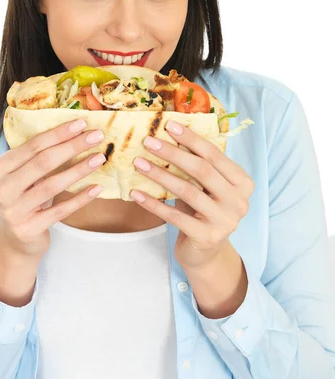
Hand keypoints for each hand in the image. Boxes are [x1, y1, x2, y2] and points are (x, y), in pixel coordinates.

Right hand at [0, 118, 105, 258]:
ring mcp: (13, 211)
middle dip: (73, 146)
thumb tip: (78, 130)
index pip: (34, 145)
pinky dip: (79, 199)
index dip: (59, 133)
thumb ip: (40, 156)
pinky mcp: (28, 229)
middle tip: (97, 136)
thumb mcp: (27, 175)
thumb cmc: (27, 197)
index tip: (83, 123)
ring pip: (51, 185)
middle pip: (43, 162)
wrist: (16, 239)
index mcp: (0, 168)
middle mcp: (2, 189)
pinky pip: (59, 211)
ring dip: (79, 170)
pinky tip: (96, 188)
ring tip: (100, 158)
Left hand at [130, 119, 254, 269]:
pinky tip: (136, 193)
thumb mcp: (206, 187)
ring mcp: (225, 220)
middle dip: (173, 153)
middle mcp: (239, 201)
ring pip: (187, 191)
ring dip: (160, 175)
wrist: (206, 253)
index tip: (168, 125)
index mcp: (242, 183)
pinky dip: (153, 203)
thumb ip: (198, 165)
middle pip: (201, 170)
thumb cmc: (202, 210)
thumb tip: (169, 134)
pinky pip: (175, 216)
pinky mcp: (206, 237)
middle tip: (149, 141)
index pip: (214, 155)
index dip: (191, 138)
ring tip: (138, 163)